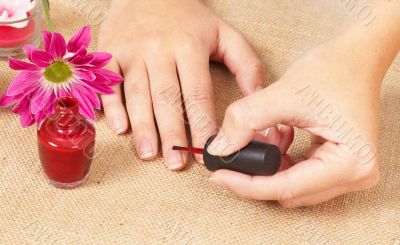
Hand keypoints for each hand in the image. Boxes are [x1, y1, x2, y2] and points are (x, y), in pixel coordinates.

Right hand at [98, 0, 263, 169]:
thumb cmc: (188, 17)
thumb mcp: (223, 32)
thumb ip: (244, 62)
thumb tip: (256, 95)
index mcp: (189, 46)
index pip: (198, 93)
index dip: (203, 124)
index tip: (209, 149)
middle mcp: (159, 50)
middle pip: (166, 98)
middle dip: (172, 133)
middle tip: (176, 163)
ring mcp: (131, 51)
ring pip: (137, 94)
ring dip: (143, 126)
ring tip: (149, 154)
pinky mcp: (110, 52)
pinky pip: (108, 82)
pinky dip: (111, 105)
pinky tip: (120, 128)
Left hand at [207, 7, 399, 206]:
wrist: (355, 56)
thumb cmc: (332, 69)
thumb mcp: (285, 94)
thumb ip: (247, 120)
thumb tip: (220, 148)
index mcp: (351, 163)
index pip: (286, 187)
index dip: (246, 184)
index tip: (218, 175)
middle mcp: (356, 175)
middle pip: (288, 191)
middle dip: (256, 172)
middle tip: (232, 151)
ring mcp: (349, 172)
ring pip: (290, 185)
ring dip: (268, 164)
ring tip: (262, 132)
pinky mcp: (339, 165)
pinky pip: (298, 174)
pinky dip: (279, 159)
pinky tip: (277, 134)